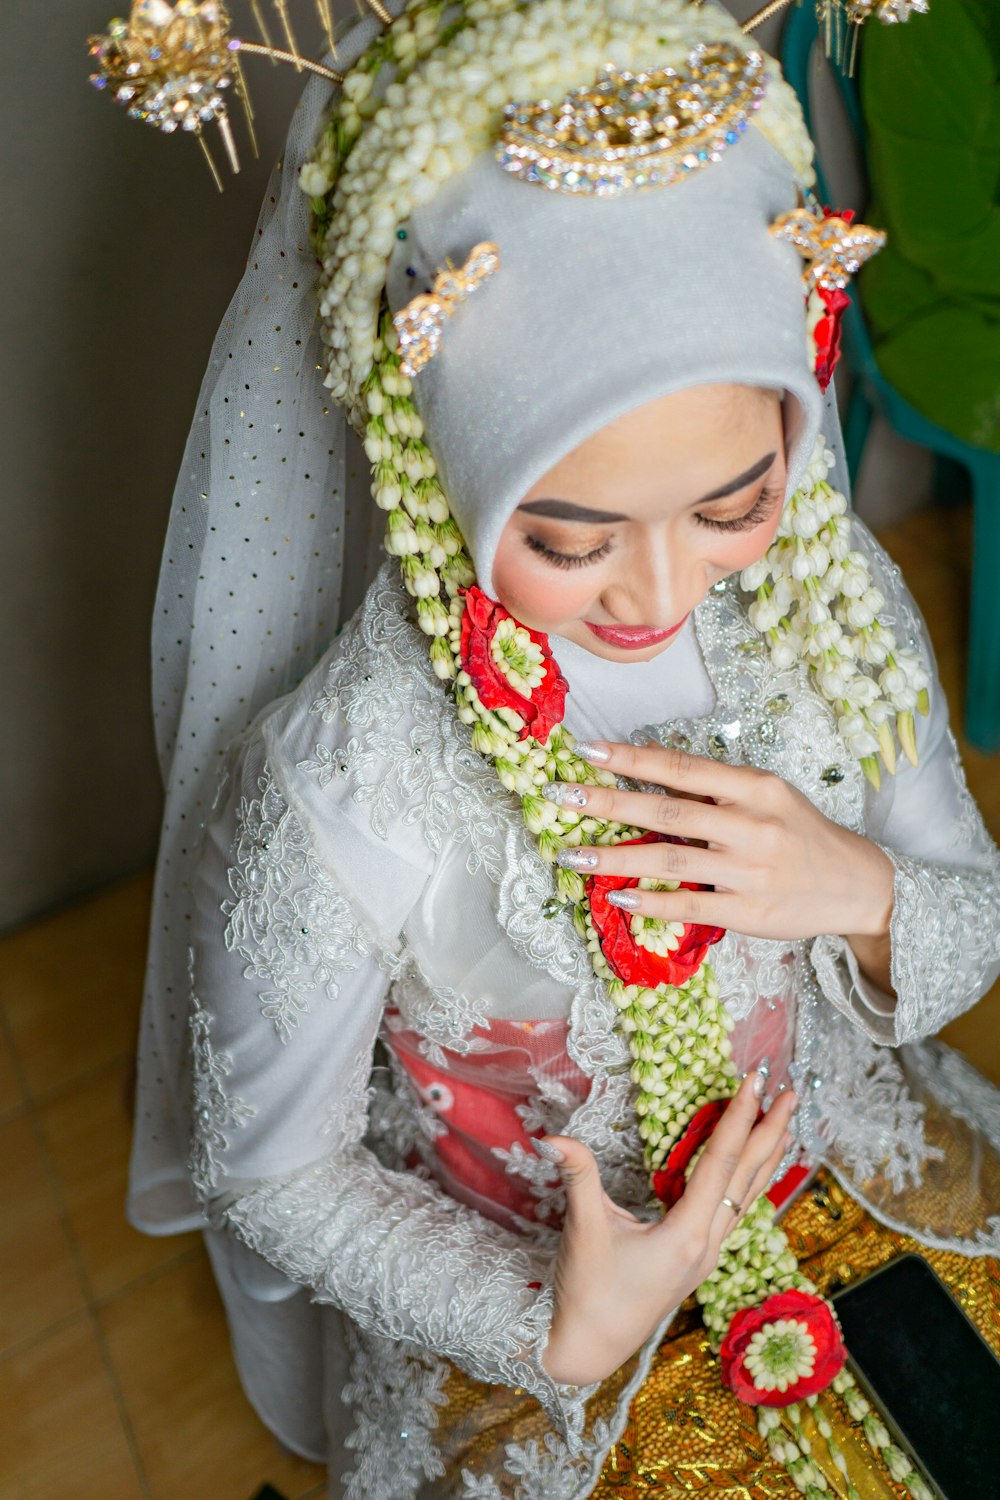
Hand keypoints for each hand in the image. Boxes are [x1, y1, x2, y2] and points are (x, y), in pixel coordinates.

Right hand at [540, 1070, 795, 1384]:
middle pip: (748, 1179)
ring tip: (783, 1125)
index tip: (755, 1082)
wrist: (590, 1348)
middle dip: (771, 1133)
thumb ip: (578, 1176)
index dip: (738, 1117)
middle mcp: (706, 1245)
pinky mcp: (697, 1261)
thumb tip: (552, 1136)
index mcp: (685, 1235)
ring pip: (746, 1197)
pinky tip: (748, 1172)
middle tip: (791, 1094)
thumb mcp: (583, 1229)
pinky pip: (733, 1212)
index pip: (721, 1163)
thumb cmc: (587, 1292)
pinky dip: (746, 1182)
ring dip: (765, 1157)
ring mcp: (706, 1256)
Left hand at [554, 742, 894, 949]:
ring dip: (613, 858)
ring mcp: (749, 871)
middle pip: (666, 812)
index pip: (682, 769)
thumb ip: (714, 786)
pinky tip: (615, 896)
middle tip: (559, 797)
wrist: (855, 884)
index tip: (587, 751)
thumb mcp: (767, 796)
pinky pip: (689, 905)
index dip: (632, 759)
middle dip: (607, 804)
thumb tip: (650, 767)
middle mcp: (752, 825)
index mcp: (756, 788)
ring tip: (570, 855)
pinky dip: (649, 901)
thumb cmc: (801, 834)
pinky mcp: (748, 911)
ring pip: (669, 860)